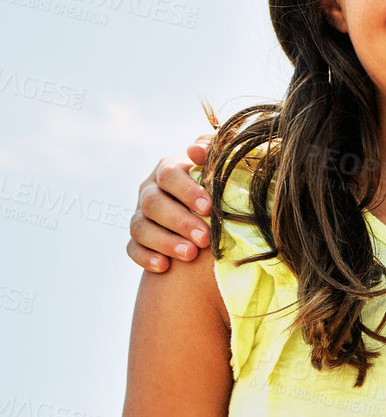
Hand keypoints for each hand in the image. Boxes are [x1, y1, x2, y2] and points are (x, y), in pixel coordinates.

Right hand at [127, 136, 214, 272]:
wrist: (214, 217)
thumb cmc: (223, 187)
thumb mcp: (222, 166)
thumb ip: (213, 151)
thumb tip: (195, 150)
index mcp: (169, 170)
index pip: (169, 176)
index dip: (187, 191)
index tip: (208, 208)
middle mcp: (150, 191)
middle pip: (153, 203)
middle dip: (180, 221)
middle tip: (205, 238)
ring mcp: (141, 215)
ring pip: (140, 227)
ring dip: (165, 241)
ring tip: (190, 254)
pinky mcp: (138, 239)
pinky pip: (133, 248)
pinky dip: (146, 257)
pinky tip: (164, 266)